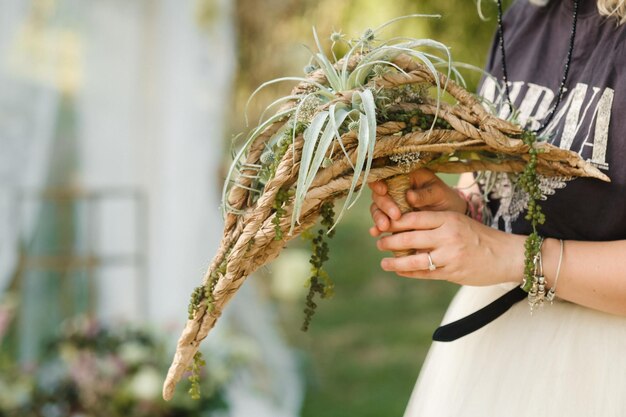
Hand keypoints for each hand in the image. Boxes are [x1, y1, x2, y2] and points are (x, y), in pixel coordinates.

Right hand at [368, 169, 466, 236]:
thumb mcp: (440, 194)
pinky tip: (375, 233)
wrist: (451, 218)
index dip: (380, 182)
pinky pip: (381, 222)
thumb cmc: (446, 199)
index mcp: (405, 177)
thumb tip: (409, 196)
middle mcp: (394, 189)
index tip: (384, 191)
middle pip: (379, 194)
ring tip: (385, 227)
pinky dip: (377, 228)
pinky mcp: (391, 219)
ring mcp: (392, 205)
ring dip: (379, 218)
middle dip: (384, 205)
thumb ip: (426, 194)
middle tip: (395, 216)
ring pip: (377, 208)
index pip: (385, 176)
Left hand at [375, 210, 525, 285]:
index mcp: (449, 219)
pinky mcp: (452, 272)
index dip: (395, 222)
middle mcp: (448, 236)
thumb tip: (406, 227)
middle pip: (409, 238)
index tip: (383, 224)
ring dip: (395, 263)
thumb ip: (436, 224)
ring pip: (414, 260)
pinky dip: (409, 273)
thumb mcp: (459, 222)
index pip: (414, 218)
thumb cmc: (481, 237)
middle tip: (379, 243)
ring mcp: (450, 255)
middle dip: (390, 242)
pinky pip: (425, 274)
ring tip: (384, 263)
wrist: (508, 256)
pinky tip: (400, 272)